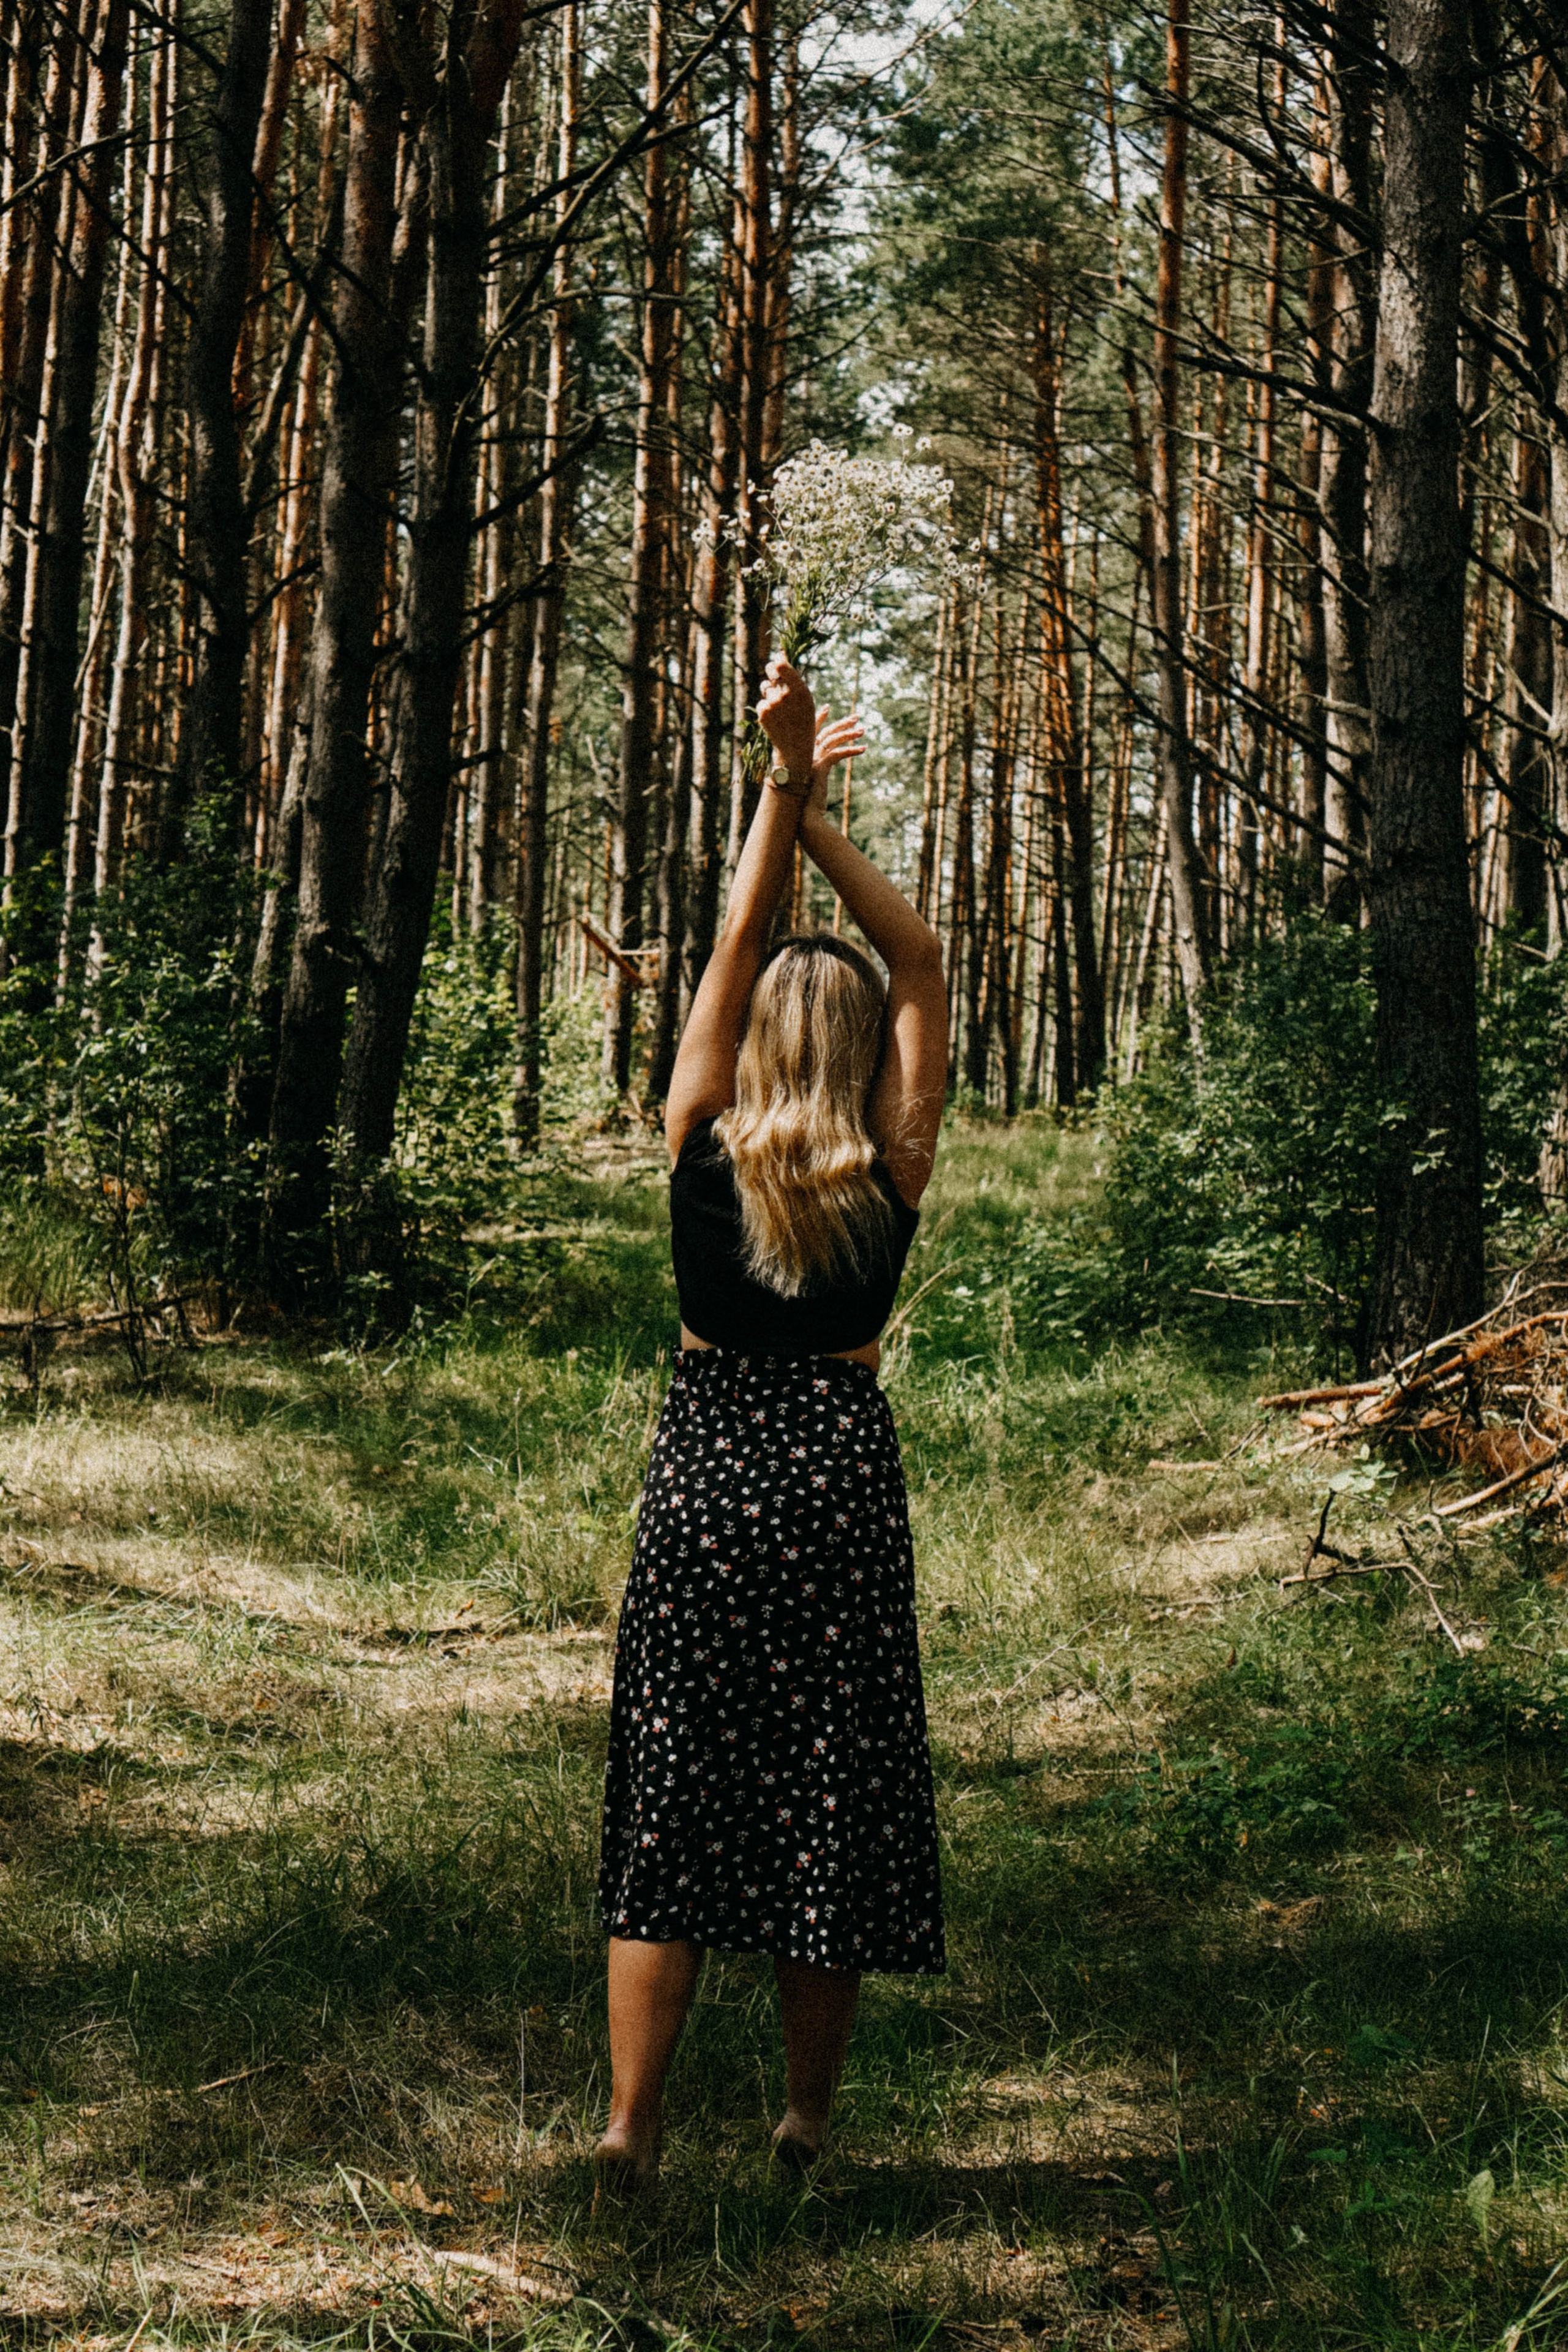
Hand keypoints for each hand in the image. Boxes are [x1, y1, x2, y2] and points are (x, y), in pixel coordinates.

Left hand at [756, 653, 815, 779]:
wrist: (796, 749)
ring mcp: (773, 705)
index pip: (781, 665)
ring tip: (779, 706)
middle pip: (771, 671)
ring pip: (766, 687)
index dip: (777, 660)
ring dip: (770, 693)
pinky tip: (774, 718)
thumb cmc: (803, 722)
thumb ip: (793, 680)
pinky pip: (762, 701)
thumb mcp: (806, 700)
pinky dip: (766, 707)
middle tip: (772, 674)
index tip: (777, 661)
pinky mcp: (763, 713)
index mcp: (801, 691)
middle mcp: (786, 696)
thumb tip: (780, 656)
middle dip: (770, 671)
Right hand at [807, 708, 864, 819]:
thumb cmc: (807, 806)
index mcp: (798, 756)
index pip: (808, 731)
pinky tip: (862, 749)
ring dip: (849, 734)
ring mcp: (809, 761)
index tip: (828, 708)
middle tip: (856, 717)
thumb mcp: (809, 785)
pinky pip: (838, 754)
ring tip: (863, 731)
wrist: (803, 818)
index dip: (818, 718)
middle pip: (823, 732)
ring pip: (831, 740)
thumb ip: (812, 774)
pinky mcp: (819, 768)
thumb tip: (817, 774)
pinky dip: (851, 750)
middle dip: (840, 723)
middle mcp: (802, 755)